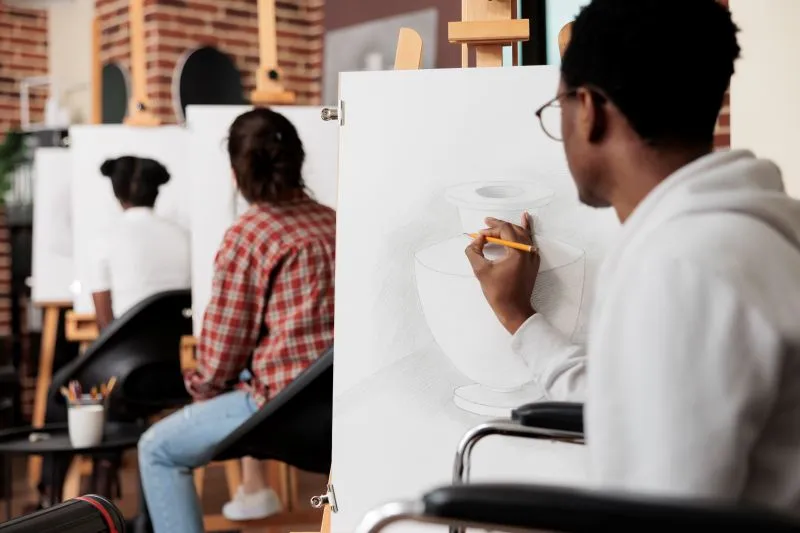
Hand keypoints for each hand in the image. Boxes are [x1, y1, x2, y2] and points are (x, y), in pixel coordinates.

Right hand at [465, 214, 539, 333]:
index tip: (479, 235)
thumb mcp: (480, 270)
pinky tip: (526, 219)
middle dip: (498, 226)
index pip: (504, 230)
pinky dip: (526, 230)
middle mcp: (529, 250)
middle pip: (513, 230)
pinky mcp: (534, 261)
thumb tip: (478, 239)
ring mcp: (533, 256)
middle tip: (485, 224)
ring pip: (522, 233)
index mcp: (517, 252)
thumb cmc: (497, 291)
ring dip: (509, 227)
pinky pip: (530, 241)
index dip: (490, 229)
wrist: (514, 309)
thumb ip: (474, 251)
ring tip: (497, 222)